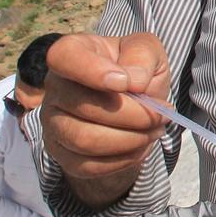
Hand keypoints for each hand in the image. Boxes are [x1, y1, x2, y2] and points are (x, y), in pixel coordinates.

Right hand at [40, 32, 172, 206]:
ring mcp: (53, 122)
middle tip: (162, 114)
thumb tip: (134, 82)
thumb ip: (142, 56)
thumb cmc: (135, 70)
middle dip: (134, 115)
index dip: (92, 71)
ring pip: (85, 141)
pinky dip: (122, 159)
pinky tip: (140, 146)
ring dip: (130, 140)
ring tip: (154, 130)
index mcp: (72, 51)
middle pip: (84, 108)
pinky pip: (87, 165)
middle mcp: (54, 87)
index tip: (125, 83)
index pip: (63, 57)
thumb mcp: (147, 51)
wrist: (131, 105)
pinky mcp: (61, 152)